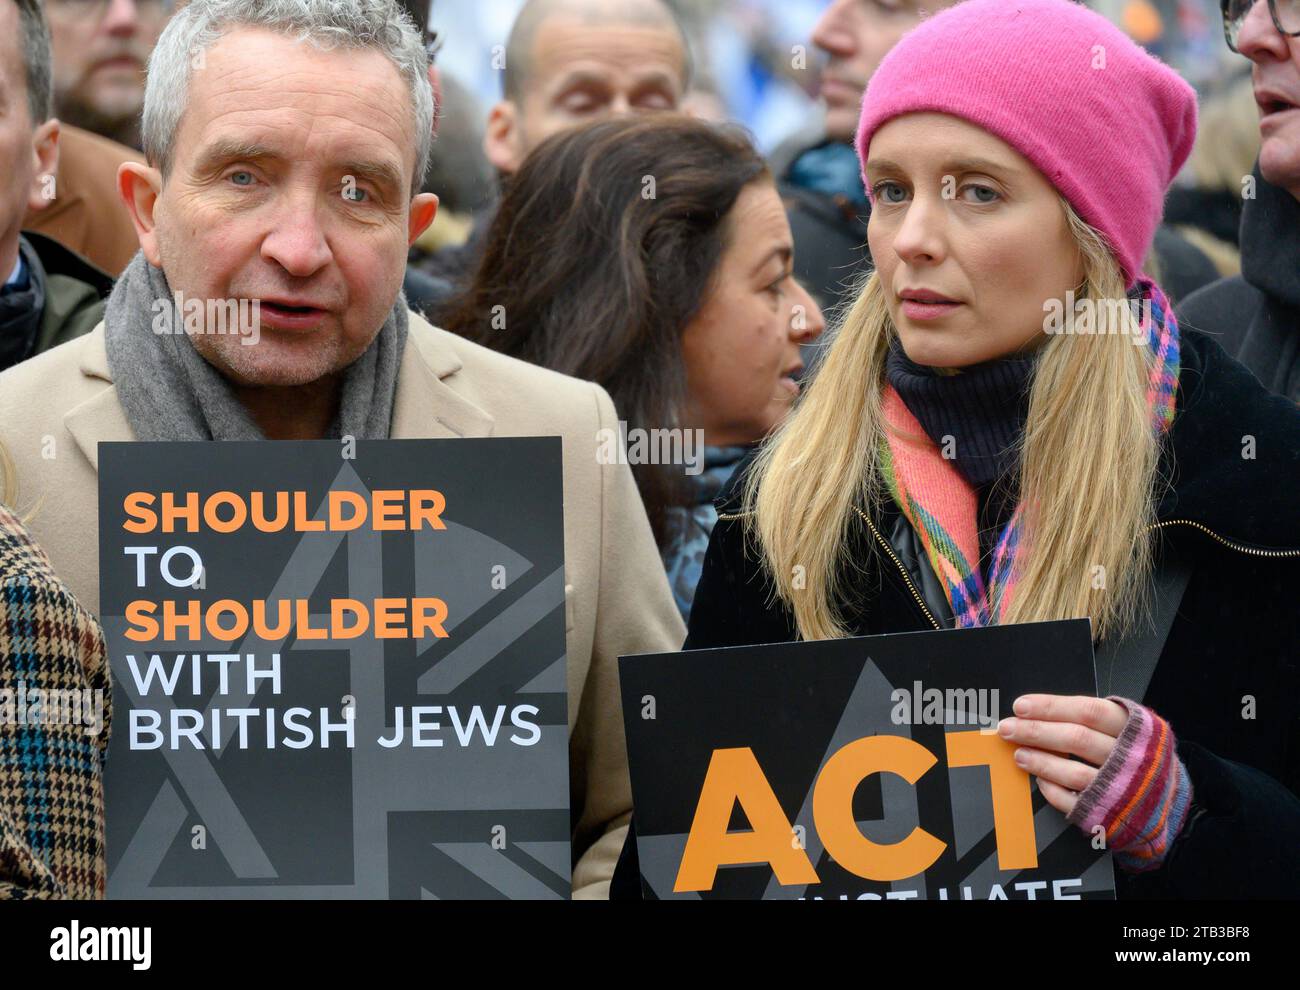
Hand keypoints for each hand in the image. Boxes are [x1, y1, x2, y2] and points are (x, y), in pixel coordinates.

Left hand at [996, 694, 1127, 816]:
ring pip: (1075, 772)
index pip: (1088, 711)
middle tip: (1007, 728)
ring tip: (1018, 754)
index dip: (1051, 707)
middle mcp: (1131, 757)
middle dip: (1037, 732)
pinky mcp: (1111, 813)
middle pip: (1077, 739)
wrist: (1169, 799)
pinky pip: (1075, 802)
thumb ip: (1091, 718)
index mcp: (1135, 728)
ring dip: (1041, 762)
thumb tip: (1037, 711)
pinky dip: (1053, 790)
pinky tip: (1039, 780)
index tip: (1020, 706)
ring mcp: (1122, 788)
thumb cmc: (1136, 754)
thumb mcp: (1128, 727)